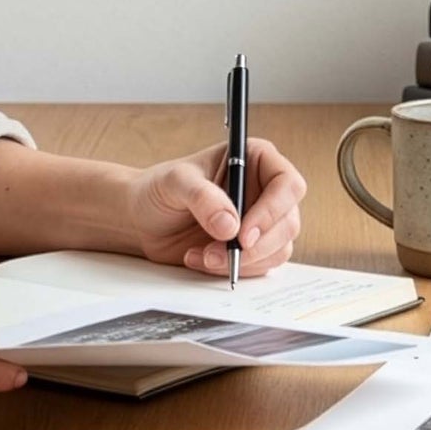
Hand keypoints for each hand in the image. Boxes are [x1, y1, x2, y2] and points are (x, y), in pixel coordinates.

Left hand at [124, 137, 305, 278]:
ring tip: (203, 255)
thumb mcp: (175, 182)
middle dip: (256, 245)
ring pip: (278, 249)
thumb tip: (230, 225)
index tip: (243, 234)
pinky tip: (202, 259)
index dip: (272, 211)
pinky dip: (233, 269)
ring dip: (242, 261)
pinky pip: (261, 266)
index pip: (287, 184)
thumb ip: (201, 197)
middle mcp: (264, 189)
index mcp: (254, 159)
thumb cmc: (159, 189)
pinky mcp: (251, 247)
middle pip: (288, 222)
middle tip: (221, 253)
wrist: (143, 219)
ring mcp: (260, 220)